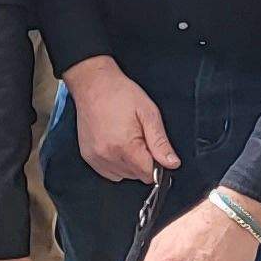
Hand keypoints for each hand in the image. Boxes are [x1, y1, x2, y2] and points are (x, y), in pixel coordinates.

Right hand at [64, 58, 177, 185]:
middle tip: (139, 138)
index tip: (154, 149)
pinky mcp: (88, 156)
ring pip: (122, 175)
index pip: (148, 174)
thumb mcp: (149, 114)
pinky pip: (108, 172)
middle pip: (135, 176)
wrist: (93, 84)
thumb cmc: (120, 94)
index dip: (156, 164)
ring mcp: (95, 158)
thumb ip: (160, 142)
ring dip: (129, 164)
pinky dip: (116, 164)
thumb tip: (172, 164)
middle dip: (142, 162)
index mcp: (125, 146)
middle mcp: (107, 156)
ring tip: (126, 140)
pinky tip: (116, 145)